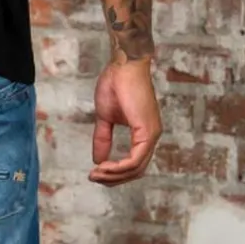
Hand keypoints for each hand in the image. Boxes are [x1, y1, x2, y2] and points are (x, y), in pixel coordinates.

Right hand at [90, 57, 161, 184]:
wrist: (123, 65)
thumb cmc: (116, 84)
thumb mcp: (105, 117)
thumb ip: (103, 138)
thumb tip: (98, 160)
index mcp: (144, 133)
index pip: (133, 164)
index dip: (114, 172)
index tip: (94, 173)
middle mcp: (152, 136)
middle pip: (136, 171)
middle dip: (113, 179)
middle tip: (93, 178)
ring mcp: (152, 134)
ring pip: (136, 168)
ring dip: (114, 175)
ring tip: (95, 174)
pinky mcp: (147, 130)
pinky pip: (135, 159)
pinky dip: (119, 167)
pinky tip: (104, 166)